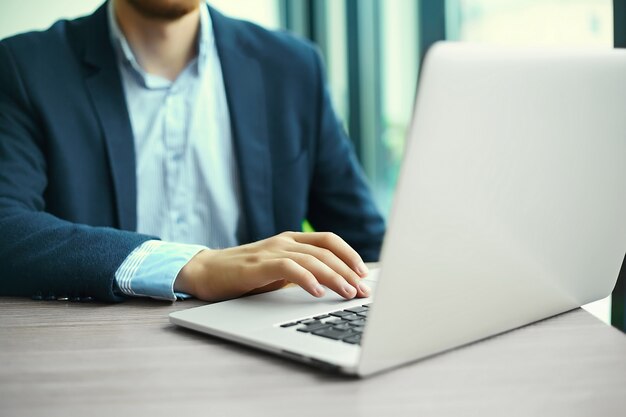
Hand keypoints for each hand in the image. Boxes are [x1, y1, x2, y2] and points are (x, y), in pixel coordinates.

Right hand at [174, 231, 370, 301]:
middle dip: (348, 270)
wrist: (206, 272)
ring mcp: (271, 251)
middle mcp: (284, 241)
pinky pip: (288, 268)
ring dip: (334, 277)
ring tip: (348, 292)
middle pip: (326, 251)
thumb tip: (333, 285)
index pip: (328, 240)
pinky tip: (318, 292)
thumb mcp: (278, 272)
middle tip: (363, 290)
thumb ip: (301, 273)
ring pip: (312, 259)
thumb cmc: (244, 275)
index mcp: (291, 240)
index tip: (364, 274)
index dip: (349, 254)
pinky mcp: (258, 265)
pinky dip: (306, 279)